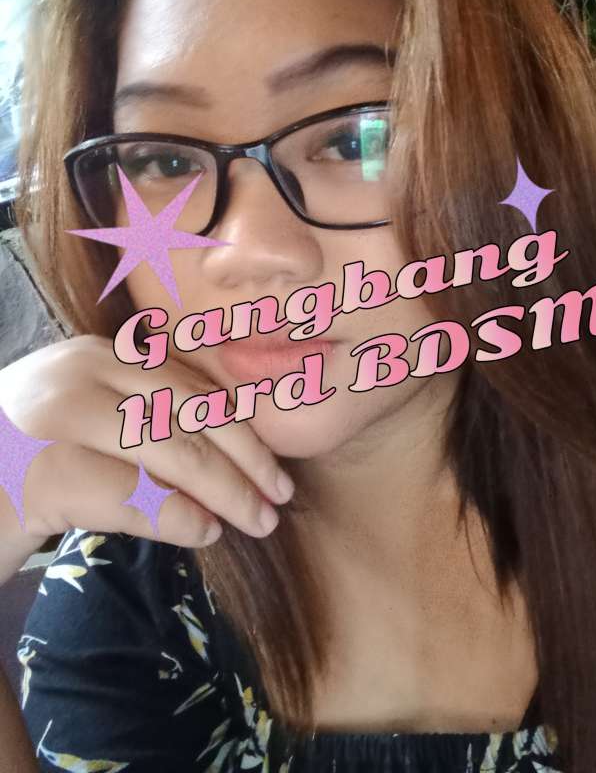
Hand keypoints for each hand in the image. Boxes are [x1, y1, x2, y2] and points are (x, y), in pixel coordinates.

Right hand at [0, 334, 293, 588]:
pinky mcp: (41, 470)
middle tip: (278, 500)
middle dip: (244, 460)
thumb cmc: (20, 461)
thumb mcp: (86, 421)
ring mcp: (57, 417)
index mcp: (98, 355)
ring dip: (224, 492)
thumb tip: (230, 456)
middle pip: (187, 415)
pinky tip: (204, 532)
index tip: (274, 466)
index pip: (188, 387)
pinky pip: (132, 494)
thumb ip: (143, 420)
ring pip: (169, 452)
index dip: (240, 428)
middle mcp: (79, 373)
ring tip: (254, 522)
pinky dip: (176, 516)